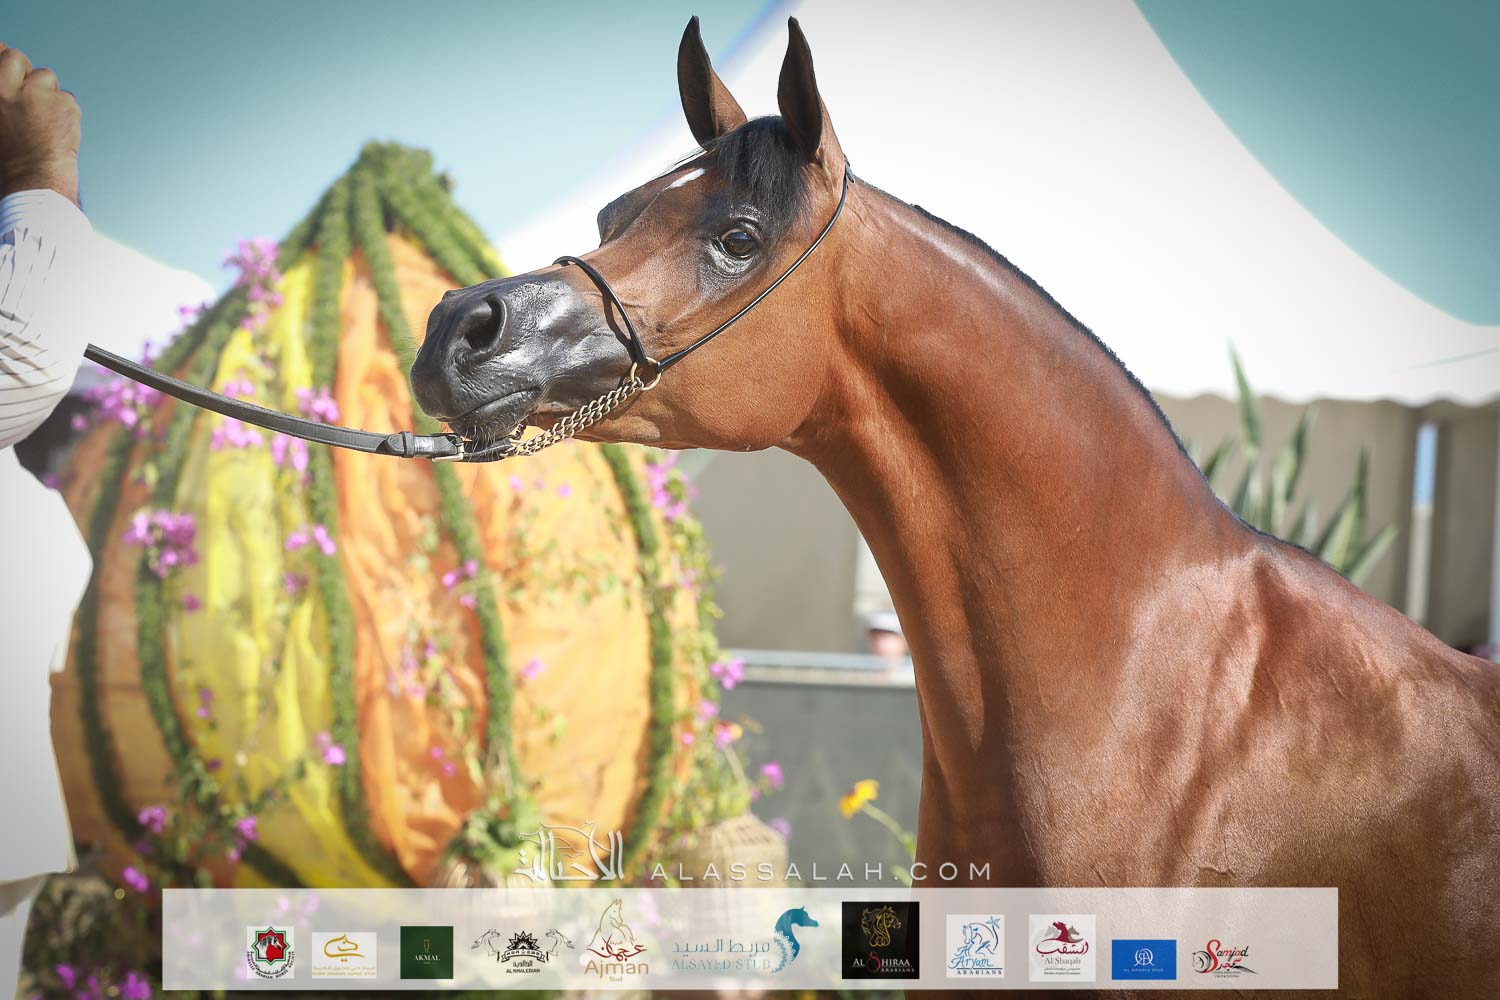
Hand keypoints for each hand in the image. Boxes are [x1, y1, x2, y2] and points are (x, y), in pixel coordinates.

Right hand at [0, 43, 79, 203]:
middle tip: (26, 95)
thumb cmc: (6, 159)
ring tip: (40, 119)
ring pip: (45, 77)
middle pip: (16, 58)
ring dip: (44, 92)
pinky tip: (55, 129)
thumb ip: (0, 95)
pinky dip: (63, 110)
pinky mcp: (65, 104)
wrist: (33, 183)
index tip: (3, 57)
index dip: (0, 55)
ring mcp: (39, 94)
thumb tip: (3, 71)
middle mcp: (9, 87)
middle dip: (22, 72)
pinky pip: (66, 98)